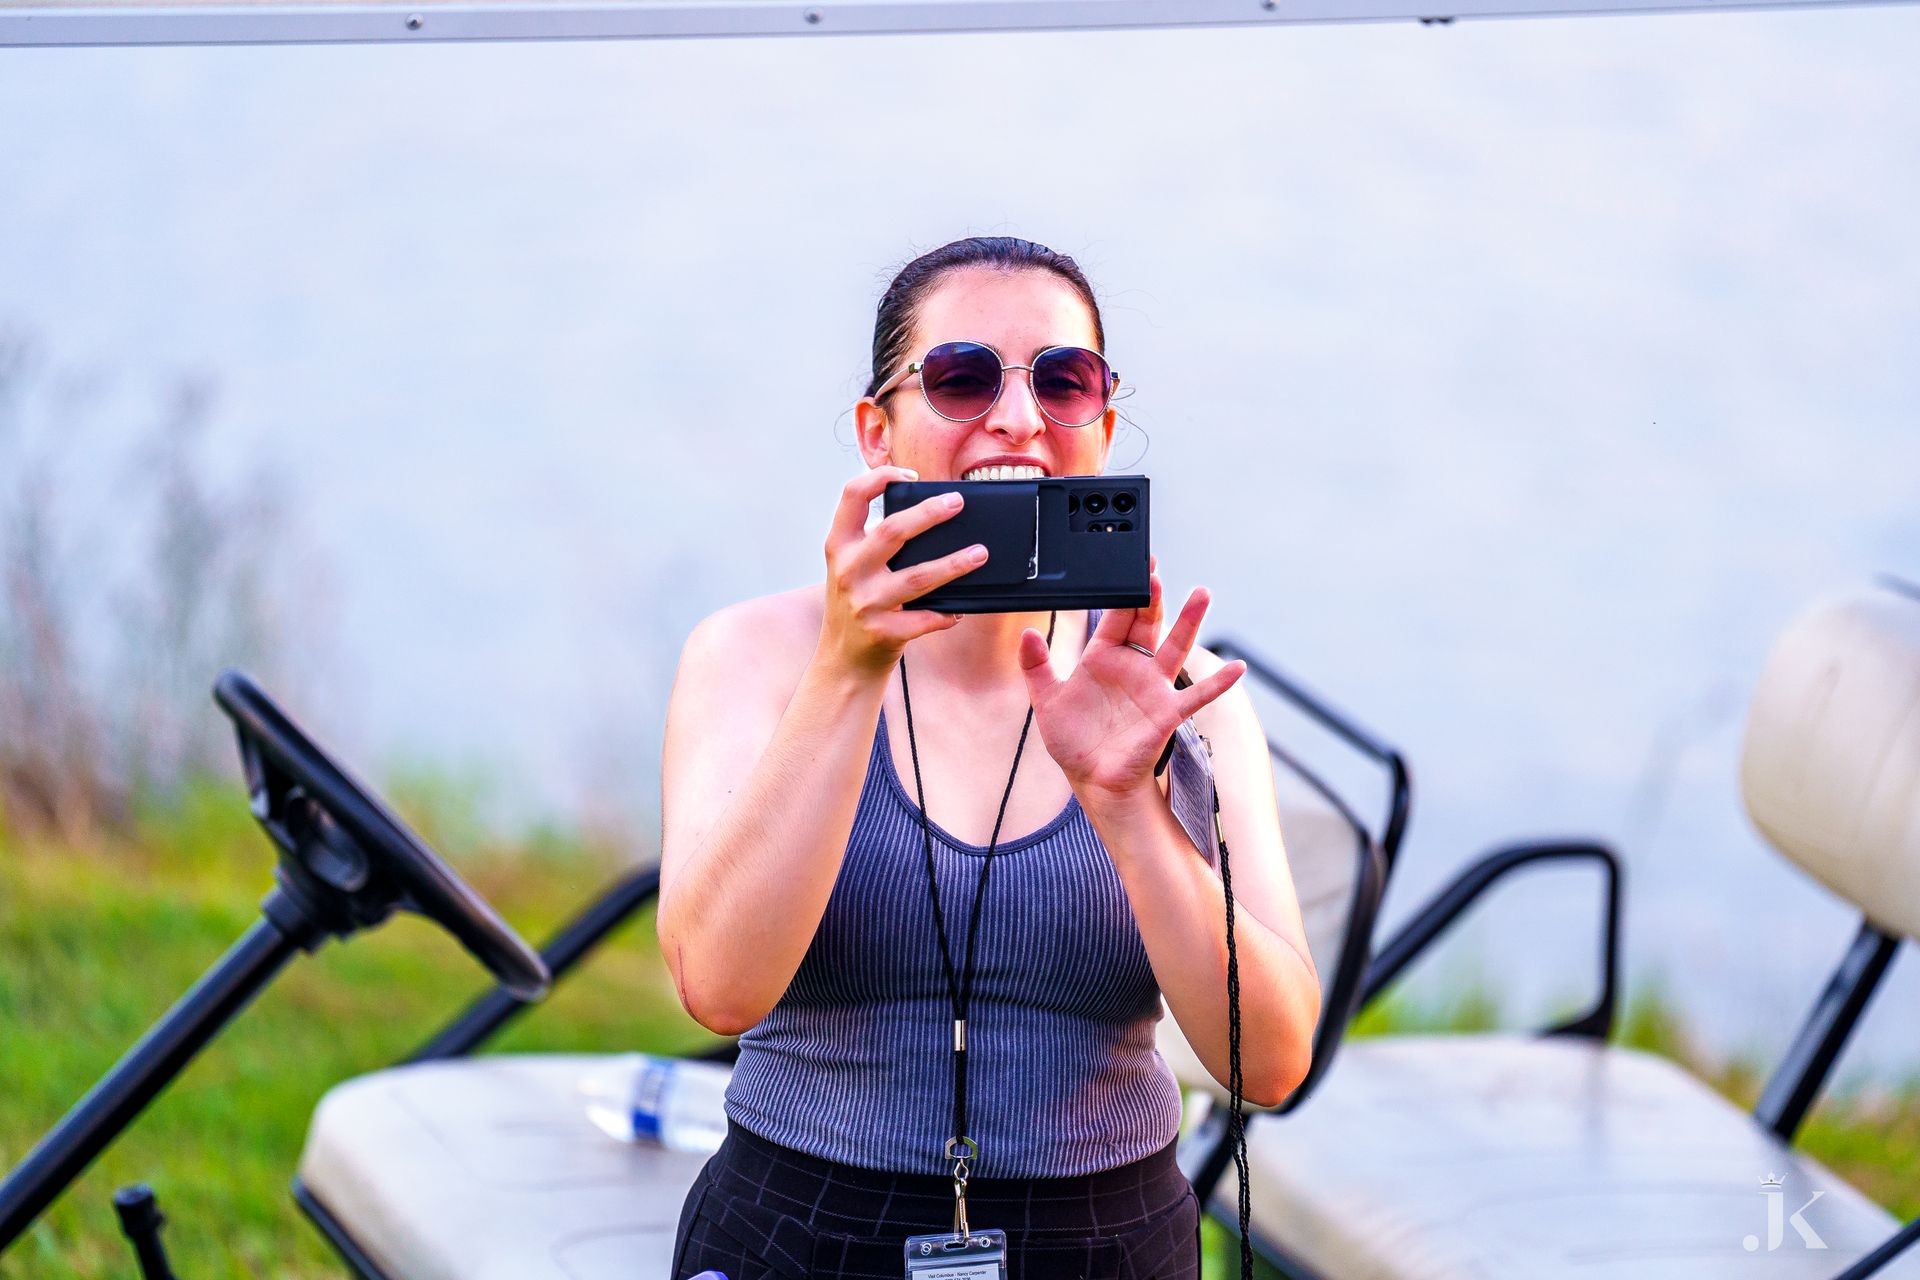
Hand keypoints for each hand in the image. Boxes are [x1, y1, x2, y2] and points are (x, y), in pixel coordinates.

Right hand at [816, 467, 985, 678]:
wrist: (843, 660)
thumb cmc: (858, 603)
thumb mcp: (852, 567)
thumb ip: (874, 541)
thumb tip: (930, 513)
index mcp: (840, 546)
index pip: (852, 496)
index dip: (880, 477)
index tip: (909, 474)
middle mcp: (849, 571)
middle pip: (892, 532)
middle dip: (929, 514)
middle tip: (958, 502)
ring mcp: (865, 603)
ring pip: (917, 578)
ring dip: (954, 564)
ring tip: (980, 554)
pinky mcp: (884, 632)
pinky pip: (925, 619)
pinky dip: (946, 613)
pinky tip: (961, 608)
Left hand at [1017, 565, 1245, 801]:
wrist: (1093, 779)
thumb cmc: (1073, 741)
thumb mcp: (1047, 700)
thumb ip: (1037, 666)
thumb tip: (1028, 634)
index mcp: (1102, 658)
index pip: (1114, 617)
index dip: (1121, 592)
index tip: (1128, 566)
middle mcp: (1131, 666)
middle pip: (1145, 622)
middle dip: (1150, 595)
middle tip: (1153, 568)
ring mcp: (1153, 687)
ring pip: (1175, 647)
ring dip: (1189, 621)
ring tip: (1202, 593)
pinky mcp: (1167, 712)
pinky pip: (1197, 694)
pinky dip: (1218, 682)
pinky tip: (1238, 668)